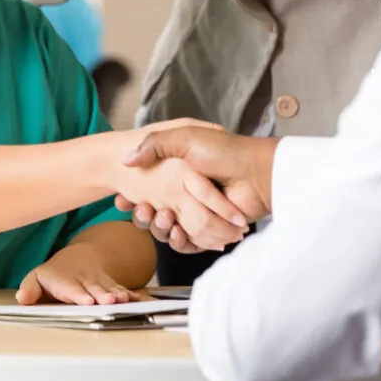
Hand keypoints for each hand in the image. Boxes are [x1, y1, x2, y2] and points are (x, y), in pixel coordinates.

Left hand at [16, 243, 140, 305]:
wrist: (79, 258)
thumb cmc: (54, 275)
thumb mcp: (38, 278)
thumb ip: (30, 289)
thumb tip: (22, 299)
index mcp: (65, 282)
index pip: (72, 289)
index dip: (80, 295)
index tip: (87, 301)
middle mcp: (85, 281)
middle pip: (94, 289)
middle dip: (102, 295)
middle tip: (109, 301)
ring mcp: (99, 283)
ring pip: (109, 289)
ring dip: (118, 294)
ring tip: (125, 300)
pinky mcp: (110, 286)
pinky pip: (120, 289)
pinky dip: (130, 294)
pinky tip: (137, 300)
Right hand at [116, 127, 274, 251]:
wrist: (255, 173)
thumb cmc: (224, 151)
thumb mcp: (185, 137)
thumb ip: (154, 145)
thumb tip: (126, 160)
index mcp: (178, 173)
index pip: (148, 189)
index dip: (134, 196)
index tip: (125, 198)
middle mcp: (186, 194)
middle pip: (155, 212)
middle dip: (144, 214)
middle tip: (142, 209)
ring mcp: (198, 213)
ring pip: (168, 229)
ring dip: (160, 227)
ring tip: (163, 218)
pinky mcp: (210, 231)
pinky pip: (188, 243)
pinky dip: (180, 241)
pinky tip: (176, 232)